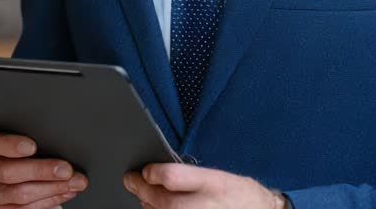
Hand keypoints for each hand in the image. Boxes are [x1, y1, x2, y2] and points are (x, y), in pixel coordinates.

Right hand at [0, 130, 88, 207]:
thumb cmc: (15, 154)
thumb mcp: (16, 142)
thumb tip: (60, 144)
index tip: (33, 146)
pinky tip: (64, 194)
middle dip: (42, 171)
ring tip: (72, 184)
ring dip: (51, 190)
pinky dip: (48, 202)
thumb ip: (30, 142)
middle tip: (66, 170)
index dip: (11, 145)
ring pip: (19, 195)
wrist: (4, 179)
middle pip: (9, 173)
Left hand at [124, 163, 285, 208]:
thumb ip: (193, 175)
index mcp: (215, 184)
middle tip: (132, 181)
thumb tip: (160, 174)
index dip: (153, 173)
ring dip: (148, 206)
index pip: (173, 177)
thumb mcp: (222, 177)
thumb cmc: (242, 196)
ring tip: (144, 196)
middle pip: (163, 201)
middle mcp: (206, 205)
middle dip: (142, 189)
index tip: (145, 170)